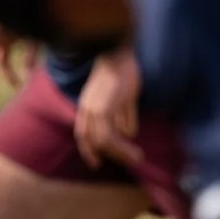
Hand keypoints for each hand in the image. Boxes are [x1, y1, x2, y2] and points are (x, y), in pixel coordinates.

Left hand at [74, 49, 144, 170]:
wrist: (121, 55)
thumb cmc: (124, 73)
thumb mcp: (123, 97)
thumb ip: (123, 114)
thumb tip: (129, 132)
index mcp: (87, 106)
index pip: (83, 133)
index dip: (88, 149)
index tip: (95, 163)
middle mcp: (86, 109)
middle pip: (91, 139)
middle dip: (108, 154)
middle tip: (130, 161)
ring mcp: (94, 109)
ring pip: (102, 140)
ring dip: (120, 152)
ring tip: (137, 158)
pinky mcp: (104, 108)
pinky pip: (109, 134)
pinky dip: (121, 146)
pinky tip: (135, 148)